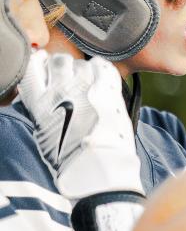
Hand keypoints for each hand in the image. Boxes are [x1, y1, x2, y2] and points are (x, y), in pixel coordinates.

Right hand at [17, 51, 141, 198]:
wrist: (98, 169)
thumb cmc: (69, 158)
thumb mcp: (43, 134)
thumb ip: (41, 110)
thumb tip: (38, 94)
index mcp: (41, 104)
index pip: (30, 69)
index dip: (35, 62)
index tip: (40, 62)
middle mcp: (62, 92)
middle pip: (58, 61)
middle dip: (61, 64)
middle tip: (67, 73)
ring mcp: (88, 90)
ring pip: (81, 63)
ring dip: (82, 68)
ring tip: (85, 79)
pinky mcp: (109, 92)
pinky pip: (104, 67)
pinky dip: (100, 68)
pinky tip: (99, 75)